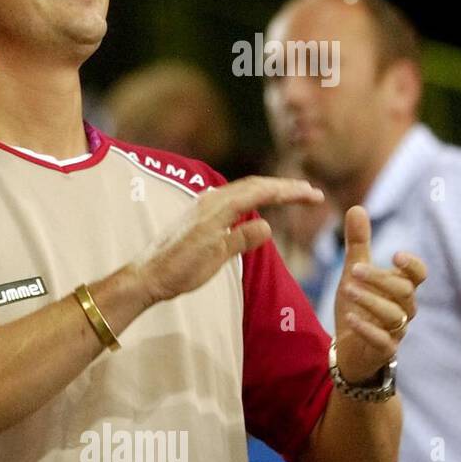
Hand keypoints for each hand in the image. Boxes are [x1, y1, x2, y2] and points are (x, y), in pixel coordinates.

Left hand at [133, 175, 323, 304]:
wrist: (147, 276)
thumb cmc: (178, 270)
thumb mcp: (214, 257)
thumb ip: (240, 239)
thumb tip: (268, 225)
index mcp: (216, 208)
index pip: (260, 192)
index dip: (289, 192)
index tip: (313, 195)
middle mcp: (209, 201)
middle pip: (254, 186)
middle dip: (284, 188)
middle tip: (311, 193)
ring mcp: (202, 205)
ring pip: (243, 190)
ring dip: (269, 190)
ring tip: (292, 195)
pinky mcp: (198, 214)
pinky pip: (232, 198)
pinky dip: (252, 197)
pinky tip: (259, 203)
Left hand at [332, 205, 426, 382]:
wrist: (350, 348)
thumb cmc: (359, 305)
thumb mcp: (354, 273)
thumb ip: (358, 244)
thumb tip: (356, 207)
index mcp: (400, 288)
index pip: (418, 275)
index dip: (412, 265)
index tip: (396, 255)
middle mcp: (403, 308)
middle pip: (404, 291)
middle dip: (380, 279)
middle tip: (354, 270)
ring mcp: (395, 330)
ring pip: (394, 315)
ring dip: (371, 301)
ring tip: (347, 290)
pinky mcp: (382, 350)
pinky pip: (382, 340)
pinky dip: (367, 328)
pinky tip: (351, 318)